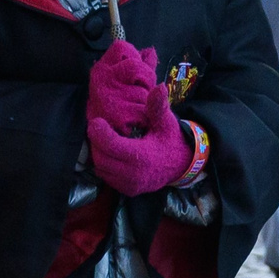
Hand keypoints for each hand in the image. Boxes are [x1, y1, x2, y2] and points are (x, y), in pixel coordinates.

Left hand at [85, 41, 188, 195]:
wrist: (182, 166)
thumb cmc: (171, 140)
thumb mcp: (167, 122)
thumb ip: (158, 106)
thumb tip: (160, 87)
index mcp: (142, 157)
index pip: (111, 145)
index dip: (99, 132)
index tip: (96, 120)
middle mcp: (134, 175)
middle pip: (101, 157)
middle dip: (96, 141)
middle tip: (98, 127)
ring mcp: (130, 185)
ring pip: (101, 168)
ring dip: (98, 152)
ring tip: (103, 138)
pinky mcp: (127, 191)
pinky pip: (106, 177)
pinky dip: (104, 163)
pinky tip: (110, 151)